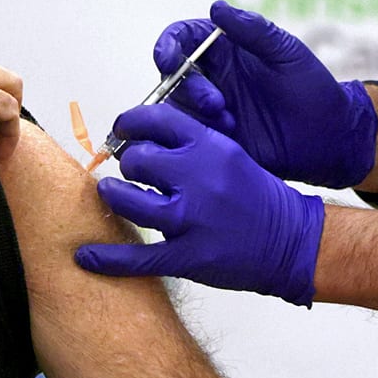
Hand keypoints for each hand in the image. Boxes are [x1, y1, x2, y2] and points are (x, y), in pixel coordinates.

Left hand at [74, 104, 326, 302]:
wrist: (291, 241)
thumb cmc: (259, 198)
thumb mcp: (230, 155)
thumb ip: (190, 145)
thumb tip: (144, 138)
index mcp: (211, 147)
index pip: (156, 119)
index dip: (130, 122)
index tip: (122, 130)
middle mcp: (199, 178)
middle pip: (137, 158)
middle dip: (127, 163)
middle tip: (130, 171)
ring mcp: (193, 218)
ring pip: (129, 199)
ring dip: (114, 196)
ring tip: (112, 195)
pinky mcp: (189, 256)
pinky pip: (137, 257)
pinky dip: (107, 259)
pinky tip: (86, 257)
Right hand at [151, 2, 377, 188]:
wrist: (329, 137)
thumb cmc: (312, 88)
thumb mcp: (287, 54)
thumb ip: (253, 30)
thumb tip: (216, 7)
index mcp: (227, 49)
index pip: (184, 39)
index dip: (168, 45)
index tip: (167, 59)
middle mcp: (214, 76)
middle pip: (175, 74)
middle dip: (186, 86)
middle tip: (216, 103)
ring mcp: (212, 108)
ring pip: (178, 105)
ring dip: (194, 112)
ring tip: (228, 122)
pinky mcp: (215, 137)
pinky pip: (189, 133)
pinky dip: (198, 134)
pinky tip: (227, 137)